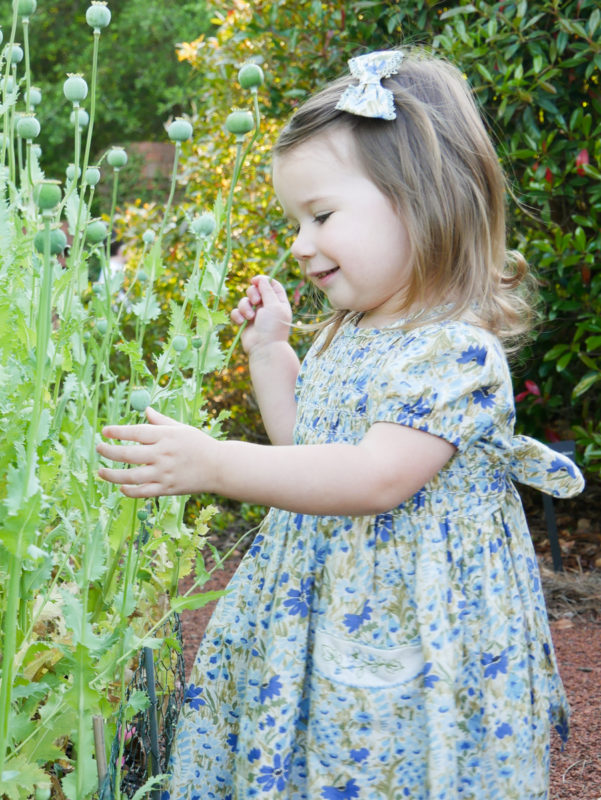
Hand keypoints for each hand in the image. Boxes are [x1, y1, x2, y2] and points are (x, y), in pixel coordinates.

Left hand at [96, 407, 218, 497]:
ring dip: (112, 475)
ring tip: (100, 471)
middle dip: (109, 451)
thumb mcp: (182, 429)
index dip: (118, 432)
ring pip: (131, 476)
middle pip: (128, 454)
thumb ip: (161, 421)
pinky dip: (129, 491)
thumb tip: (145, 410)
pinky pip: (143, 492)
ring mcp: (164, 473)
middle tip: (99, 448)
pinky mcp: (167, 489)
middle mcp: (163, 455)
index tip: (105, 431)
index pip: (136, 432)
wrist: (220, 467)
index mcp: (166, 437)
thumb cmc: (199, 445)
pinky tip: (121, 487)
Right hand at [230, 275, 291, 354]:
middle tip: (256, 302)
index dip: (263, 280)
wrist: (264, 349)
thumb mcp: (274, 305)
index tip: (255, 280)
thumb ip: (267, 290)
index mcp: (279, 302)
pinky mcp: (245, 322)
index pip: (272, 285)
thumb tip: (262, 279)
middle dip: (252, 293)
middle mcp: (267, 307)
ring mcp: (255, 315)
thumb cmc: (272, 327)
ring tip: (250, 317)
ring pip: (244, 300)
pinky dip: (238, 315)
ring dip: (245, 306)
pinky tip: (242, 322)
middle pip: (256, 290)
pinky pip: (236, 312)